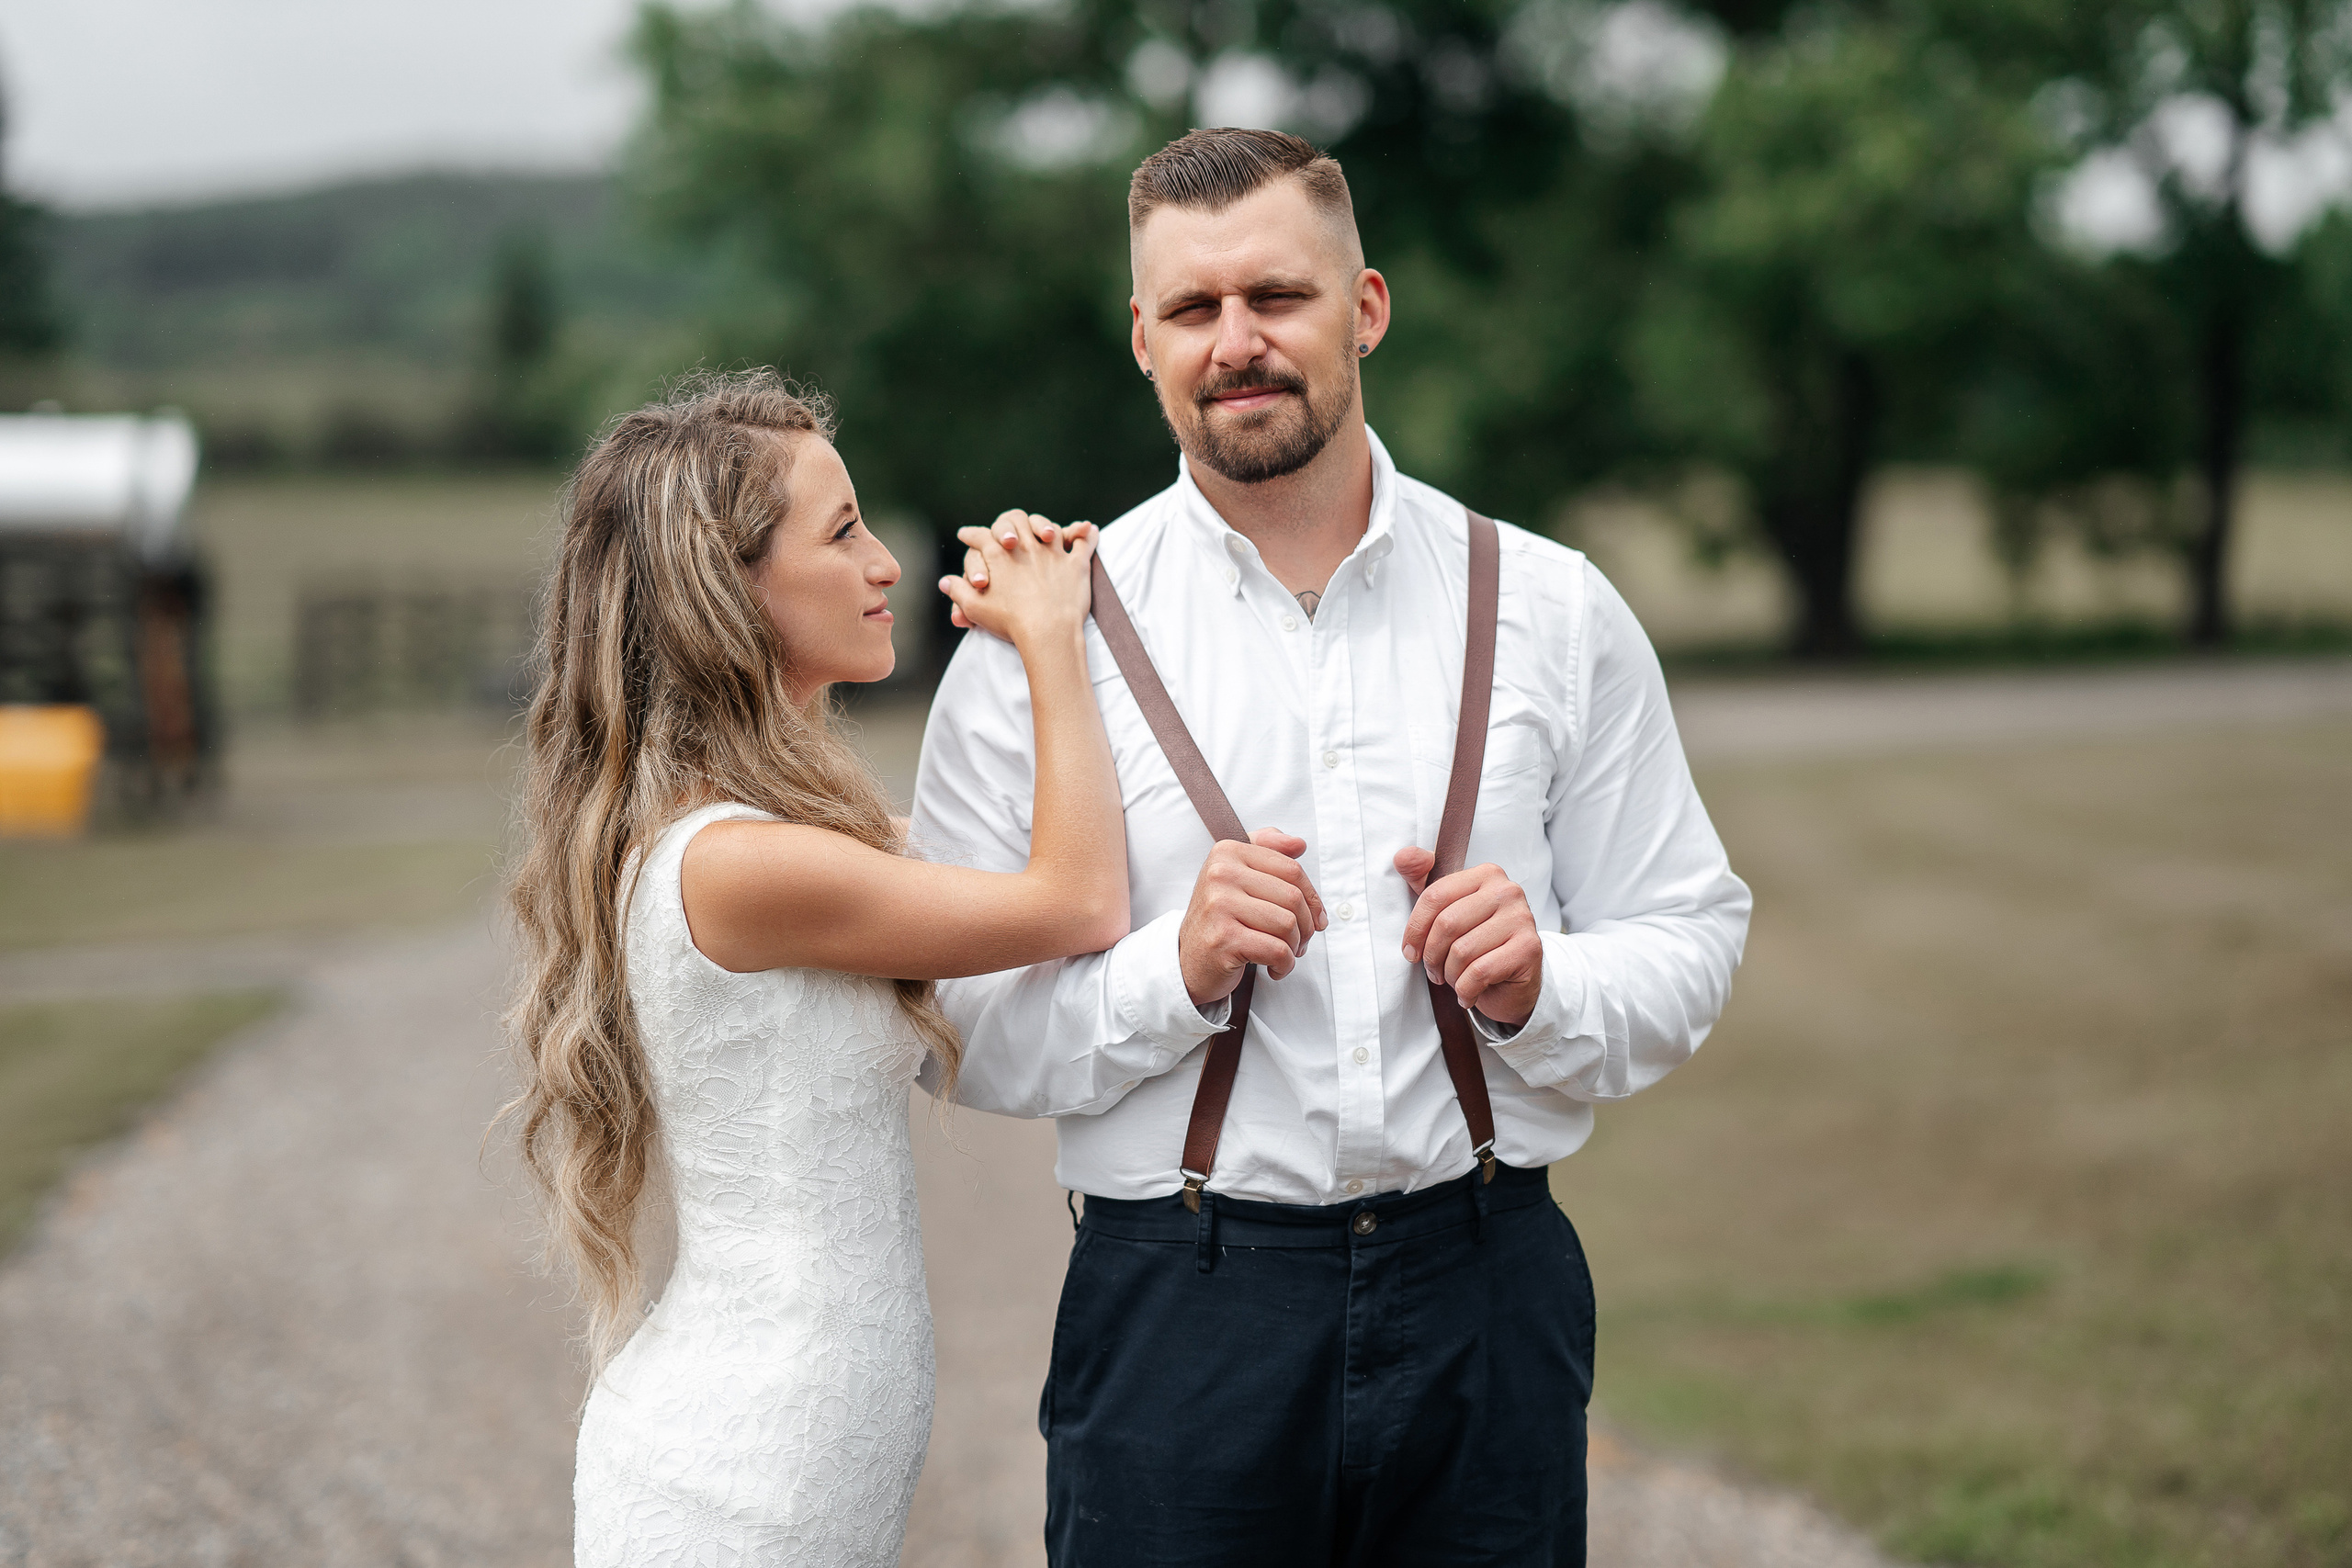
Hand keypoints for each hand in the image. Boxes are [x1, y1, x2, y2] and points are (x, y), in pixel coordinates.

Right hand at [938, 511, 1096, 649]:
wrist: (1047, 632)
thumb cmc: (1009, 622)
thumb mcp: (975, 608)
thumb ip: (958, 591)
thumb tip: (944, 581)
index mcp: (997, 555)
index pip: (979, 535)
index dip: (970, 534)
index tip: (966, 534)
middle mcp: (1025, 546)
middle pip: (1015, 520)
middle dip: (1007, 523)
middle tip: (1006, 531)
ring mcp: (1052, 553)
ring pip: (1048, 528)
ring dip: (1045, 526)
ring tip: (1045, 531)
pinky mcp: (1076, 565)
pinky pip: (1084, 543)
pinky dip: (1087, 534)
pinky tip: (1088, 528)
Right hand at [1178, 828, 1327, 1006]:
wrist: (1188, 960)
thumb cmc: (1220, 919)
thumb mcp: (1238, 875)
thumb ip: (1267, 851)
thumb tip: (1298, 844)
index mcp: (1227, 853)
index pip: (1291, 869)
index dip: (1312, 897)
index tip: (1315, 917)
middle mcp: (1220, 874)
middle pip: (1293, 897)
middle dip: (1306, 926)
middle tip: (1298, 941)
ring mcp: (1219, 906)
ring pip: (1288, 924)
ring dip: (1295, 946)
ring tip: (1285, 953)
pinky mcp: (1223, 939)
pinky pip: (1277, 951)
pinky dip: (1284, 965)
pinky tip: (1274, 968)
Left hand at [1394, 848, 1542, 1026]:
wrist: (1515, 983)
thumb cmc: (1477, 944)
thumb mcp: (1446, 911)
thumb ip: (1422, 881)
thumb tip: (1402, 856)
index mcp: (1486, 874)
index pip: (1436, 895)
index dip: (1415, 928)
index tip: (1410, 951)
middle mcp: (1507, 890)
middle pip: (1447, 924)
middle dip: (1432, 955)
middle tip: (1433, 971)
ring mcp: (1522, 918)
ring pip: (1462, 951)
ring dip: (1450, 975)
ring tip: (1454, 980)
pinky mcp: (1529, 949)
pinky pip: (1479, 972)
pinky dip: (1466, 990)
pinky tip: (1468, 993)